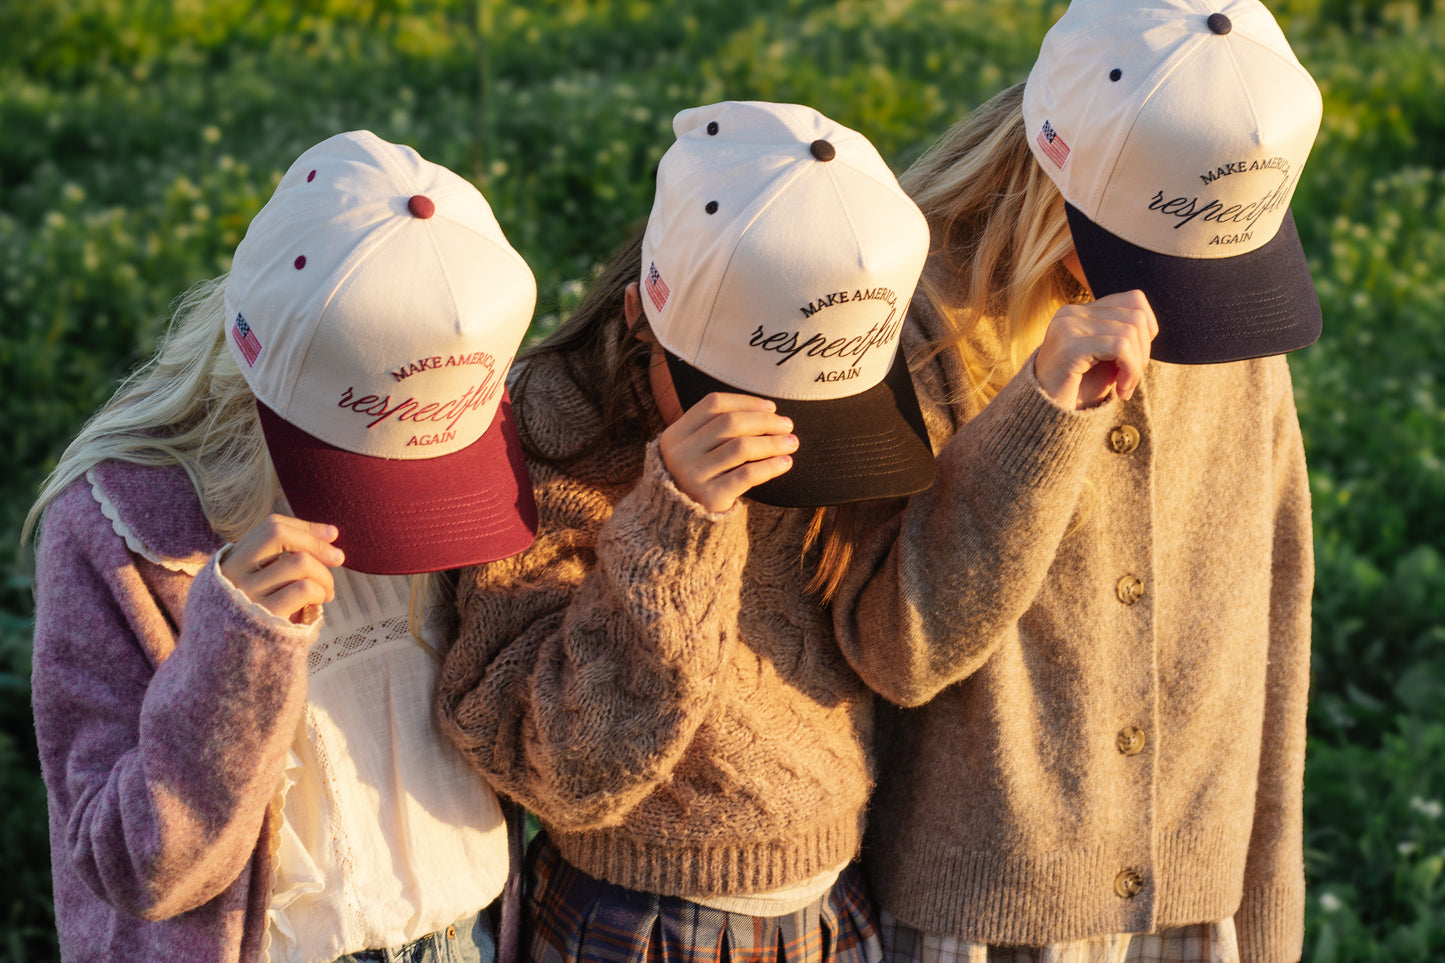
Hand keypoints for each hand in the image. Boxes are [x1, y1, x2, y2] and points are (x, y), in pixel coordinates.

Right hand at [220, 515, 344, 623]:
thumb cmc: (252, 624)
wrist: (224, 672)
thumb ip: (279, 562)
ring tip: (327, 592)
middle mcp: (232, 575)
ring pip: (298, 562)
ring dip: (324, 575)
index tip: (332, 534)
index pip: (271, 527)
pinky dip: (320, 591)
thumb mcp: (254, 589)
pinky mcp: (264, 617)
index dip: (306, 527)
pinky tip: (319, 603)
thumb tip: (331, 533)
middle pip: (278, 534)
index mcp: (228, 563)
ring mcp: (246, 596)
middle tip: (339, 558)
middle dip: (315, 542)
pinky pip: (304, 589)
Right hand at [658, 392, 797, 512]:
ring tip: (791, 443)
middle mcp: (678, 454)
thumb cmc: (702, 477)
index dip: (746, 402)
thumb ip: (721, 429)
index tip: (772, 407)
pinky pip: (747, 475)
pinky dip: (770, 466)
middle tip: (788, 425)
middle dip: (765, 421)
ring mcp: (691, 476)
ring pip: (741, 447)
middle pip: (730, 423)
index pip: (713, 404)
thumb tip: (770, 412)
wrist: (685, 523)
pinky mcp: (709, 498)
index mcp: (675, 435)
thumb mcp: (699, 450)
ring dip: (773, 442)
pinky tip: (785, 463)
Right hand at [1034, 290, 1158, 409]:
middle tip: (1129, 379)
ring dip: (1136, 366)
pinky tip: (1120, 390)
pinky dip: (1130, 370)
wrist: (1044, 418)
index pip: (1134, 300)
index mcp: (1079, 312)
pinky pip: (1120, 347)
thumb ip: (1122, 337)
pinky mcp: (1071, 345)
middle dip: (1143, 351)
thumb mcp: (1104, 359)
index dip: (1147, 330)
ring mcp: (1069, 326)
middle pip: (1136, 316)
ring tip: (1124, 387)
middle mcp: (1071, 313)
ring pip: (1131, 331)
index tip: (1135, 360)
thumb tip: (1151, 327)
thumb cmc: (1076, 391)